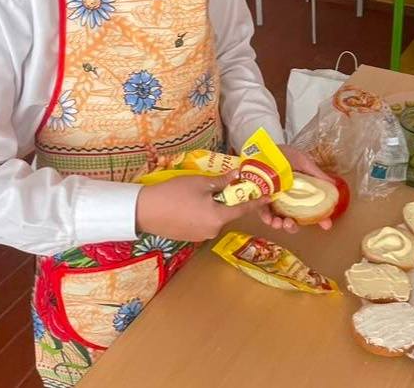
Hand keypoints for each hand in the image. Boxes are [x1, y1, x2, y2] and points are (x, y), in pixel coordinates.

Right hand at [134, 173, 265, 242]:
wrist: (144, 211)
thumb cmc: (173, 194)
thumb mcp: (200, 183)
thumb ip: (221, 182)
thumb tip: (237, 175)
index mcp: (218, 217)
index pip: (243, 209)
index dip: (257, 202)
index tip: (269, 197)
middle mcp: (212, 231)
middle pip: (227, 213)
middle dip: (228, 201)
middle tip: (223, 186)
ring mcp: (200, 237)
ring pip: (214, 219)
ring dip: (213, 207)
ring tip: (200, 193)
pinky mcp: (189, 238)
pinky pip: (202, 224)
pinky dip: (202, 214)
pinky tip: (190, 204)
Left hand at [257, 145, 335, 234]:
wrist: (260, 150)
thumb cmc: (281, 154)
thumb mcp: (302, 161)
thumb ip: (316, 174)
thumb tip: (334, 184)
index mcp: (298, 190)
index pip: (311, 207)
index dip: (320, 218)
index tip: (326, 225)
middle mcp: (286, 197)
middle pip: (293, 218)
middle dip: (293, 226)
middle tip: (292, 224)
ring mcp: (272, 200)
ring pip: (278, 219)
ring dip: (280, 225)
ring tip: (280, 223)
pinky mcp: (258, 200)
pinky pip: (263, 213)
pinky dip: (267, 218)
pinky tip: (270, 217)